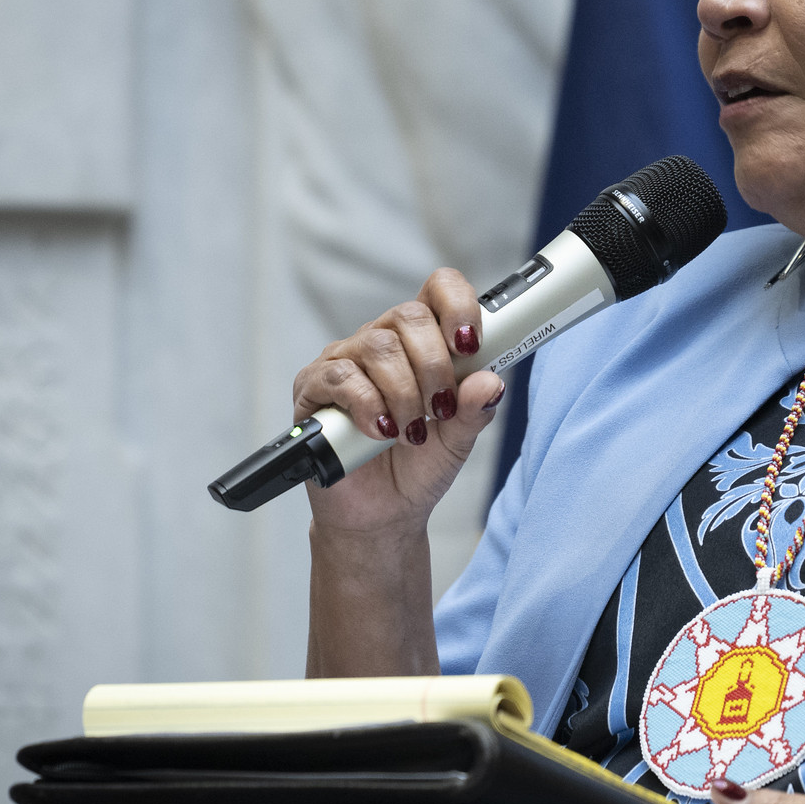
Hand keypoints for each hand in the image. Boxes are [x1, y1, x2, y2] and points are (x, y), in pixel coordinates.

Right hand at [294, 268, 505, 538]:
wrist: (381, 514)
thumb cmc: (418, 466)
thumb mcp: (459, 440)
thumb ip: (476, 409)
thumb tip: (491, 381)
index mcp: (421, 342)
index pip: (438, 290)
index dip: (458, 304)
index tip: (471, 344)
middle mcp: (381, 341)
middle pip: (408, 315)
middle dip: (435, 365)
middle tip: (441, 409)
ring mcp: (345, 362)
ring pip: (377, 345)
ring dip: (404, 392)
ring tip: (411, 431)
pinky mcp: (314, 389)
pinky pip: (340, 377)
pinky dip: (369, 405)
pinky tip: (381, 431)